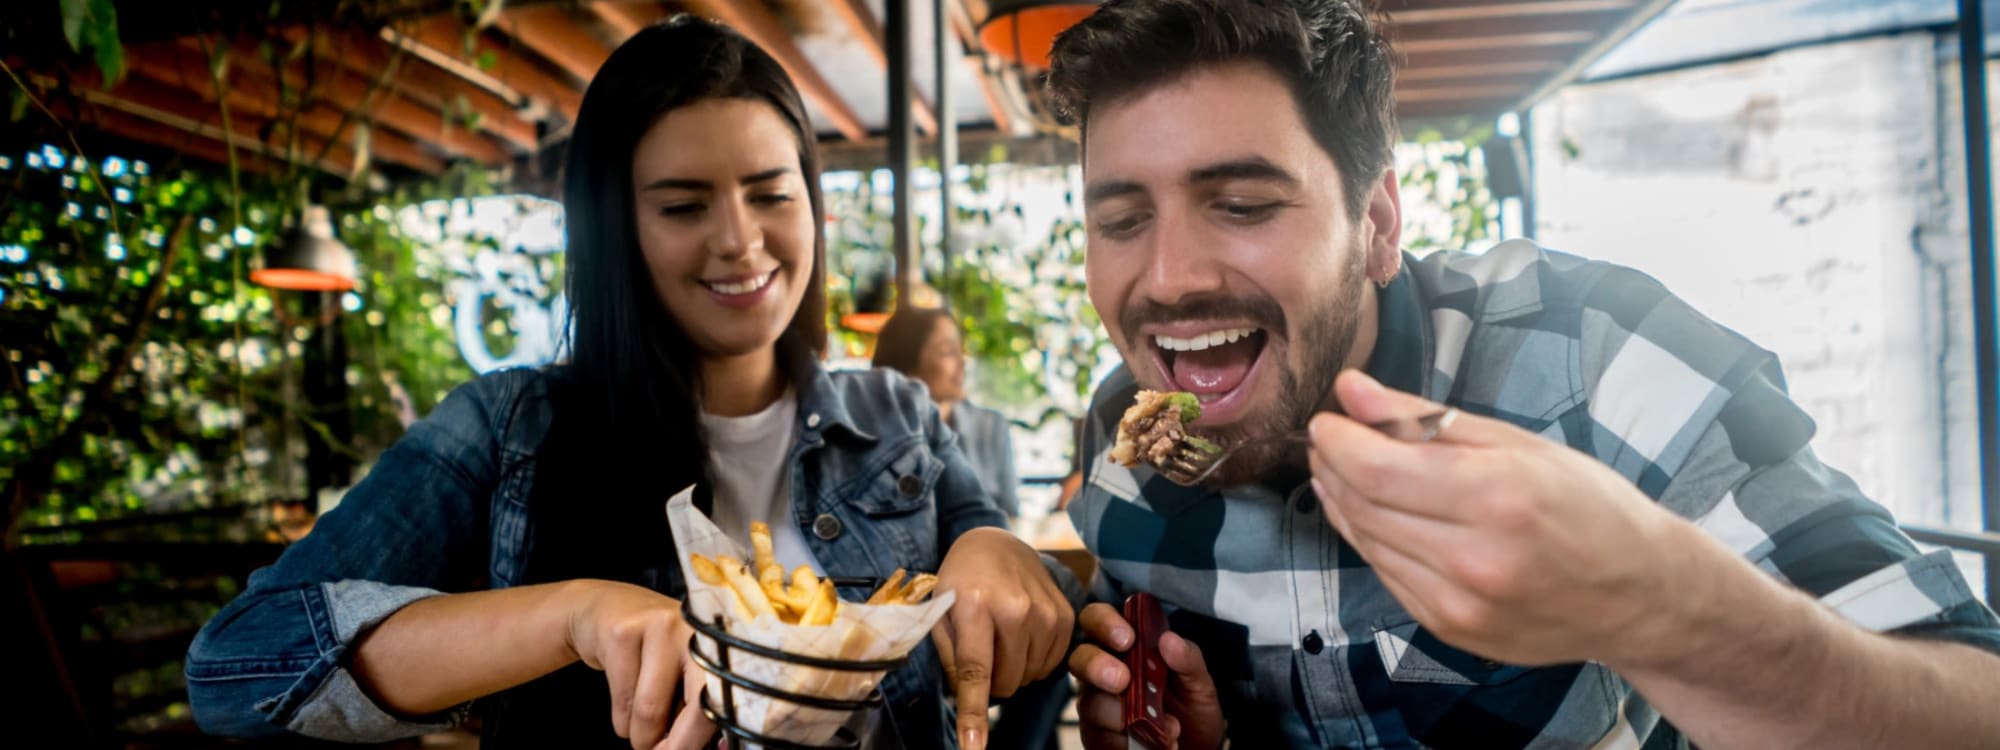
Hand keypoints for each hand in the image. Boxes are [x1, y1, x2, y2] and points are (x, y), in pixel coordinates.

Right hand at [561, 580, 715, 749]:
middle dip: (675, 745)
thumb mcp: (682, 672)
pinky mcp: (622, 633)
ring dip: (641, 736)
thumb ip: (697, 707)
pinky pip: (622, 701)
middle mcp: (696, 631)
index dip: (704, 736)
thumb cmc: (653, 653)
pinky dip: (620, 722)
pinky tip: (623, 710)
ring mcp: (659, 626)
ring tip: (640, 730)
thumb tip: (703, 749)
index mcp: (719, 644)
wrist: (604, 610)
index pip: (725, 699)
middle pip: (695, 707)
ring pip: (650, 711)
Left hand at [932, 527, 1075, 749]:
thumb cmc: (961, 581)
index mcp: (975, 605)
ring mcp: (1046, 612)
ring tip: (1000, 636)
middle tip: (980, 653)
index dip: (974, 714)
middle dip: (990, 682)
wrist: (995, 544)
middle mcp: (1016, 608)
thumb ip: (949, 658)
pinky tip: (1021, 636)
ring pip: (1028, 678)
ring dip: (1012, 671)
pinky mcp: (1066, 616)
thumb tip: (967, 701)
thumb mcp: (940, 612)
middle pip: (1006, 683)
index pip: (975, 671)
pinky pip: (1050, 665)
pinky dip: (1031, 661)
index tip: (973, 747)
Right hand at [1067, 603, 1224, 749]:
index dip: (1104, 622)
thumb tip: (1169, 639)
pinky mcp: (1097, 737)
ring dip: (1126, 716)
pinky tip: (1152, 743)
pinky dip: (1127, 742)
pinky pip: (1100, 737)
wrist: (1196, 748)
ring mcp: (1097, 705)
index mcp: (1125, 647)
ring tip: (1167, 727)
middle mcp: (1103, 672)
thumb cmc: (1190, 708)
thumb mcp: (1199, 682)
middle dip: (1097, 666)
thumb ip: (1188, 659)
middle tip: (1123, 680)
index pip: (1098, 620)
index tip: (1127, 638)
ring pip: (1091, 703)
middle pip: (1080, 658)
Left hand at [1307, 370, 1684, 667]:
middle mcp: (1475, 558)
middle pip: (1365, 506)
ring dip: (1343, 502)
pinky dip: (1370, 539)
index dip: (1337, 441)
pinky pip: (1387, 575)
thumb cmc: (1588, 505)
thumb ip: (1425, 418)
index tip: (1327, 419)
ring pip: (1368, 543)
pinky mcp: (1451, 629)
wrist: (1640, 594)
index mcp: (1497, 497)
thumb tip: (1352, 392)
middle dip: (1334, 466)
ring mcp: (1460, 604)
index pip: (1377, 470)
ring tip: (1343, 470)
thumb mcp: (1518, 443)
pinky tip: (1372, 513)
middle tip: (1329, 439)